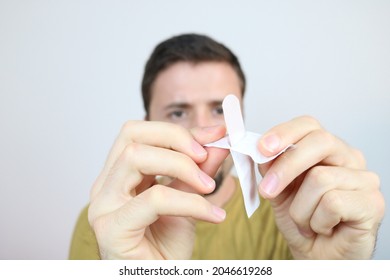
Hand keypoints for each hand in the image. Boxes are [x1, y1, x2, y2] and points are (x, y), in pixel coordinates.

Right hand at [88, 121, 228, 258]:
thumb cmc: (165, 246)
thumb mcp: (189, 200)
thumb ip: (200, 171)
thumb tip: (219, 142)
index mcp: (119, 175)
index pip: (138, 133)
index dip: (178, 130)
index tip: (215, 134)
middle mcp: (105, 185)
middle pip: (131, 136)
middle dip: (176, 138)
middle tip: (207, 155)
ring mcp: (104, 206)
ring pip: (136, 158)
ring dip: (181, 166)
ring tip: (208, 186)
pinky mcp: (111, 228)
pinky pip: (154, 199)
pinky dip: (190, 202)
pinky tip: (213, 215)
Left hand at [257, 116, 384, 258]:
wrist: (317, 256)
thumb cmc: (302, 221)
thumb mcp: (278, 191)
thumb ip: (270, 168)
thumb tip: (259, 149)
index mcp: (326, 149)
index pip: (308, 124)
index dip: (284, 133)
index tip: (262, 148)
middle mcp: (348, 157)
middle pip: (320, 141)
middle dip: (287, 167)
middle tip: (267, 191)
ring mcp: (364, 178)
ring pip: (320, 178)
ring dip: (301, 208)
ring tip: (306, 222)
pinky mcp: (373, 202)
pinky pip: (332, 203)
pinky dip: (317, 221)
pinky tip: (324, 228)